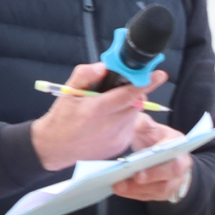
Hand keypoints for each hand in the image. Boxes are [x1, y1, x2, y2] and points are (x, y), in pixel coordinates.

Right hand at [31, 62, 166, 171]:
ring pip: (135, 115)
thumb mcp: (68, 91)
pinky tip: (108, 121)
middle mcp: (110, 126)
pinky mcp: (121, 146)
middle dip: (135, 93)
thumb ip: (85, 75)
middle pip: (136, 103)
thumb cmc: (62, 117)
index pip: (128, 94)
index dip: (146, 83)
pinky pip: (130, 127)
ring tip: (109, 108)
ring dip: (128, 107)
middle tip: (124, 88)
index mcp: (97, 109)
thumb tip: (104, 67)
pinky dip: (125, 120)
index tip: (160, 75)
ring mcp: (117, 138)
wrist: (55, 147)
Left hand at [113, 116, 188, 201]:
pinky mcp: (165, 193)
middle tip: (132, 177)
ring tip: (118, 185)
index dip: (163, 151)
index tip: (144, 157)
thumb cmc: (154, 139)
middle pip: (171, 173)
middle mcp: (182, 164)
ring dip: (139, 189)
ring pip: (161, 189)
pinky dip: (134, 194)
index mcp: (178, 143)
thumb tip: (134, 124)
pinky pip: (151, 196)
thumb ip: (142, 123)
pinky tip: (120, 190)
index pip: (174, 149)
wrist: (163, 155)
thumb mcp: (149, 126)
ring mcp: (175, 181)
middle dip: (151, 176)